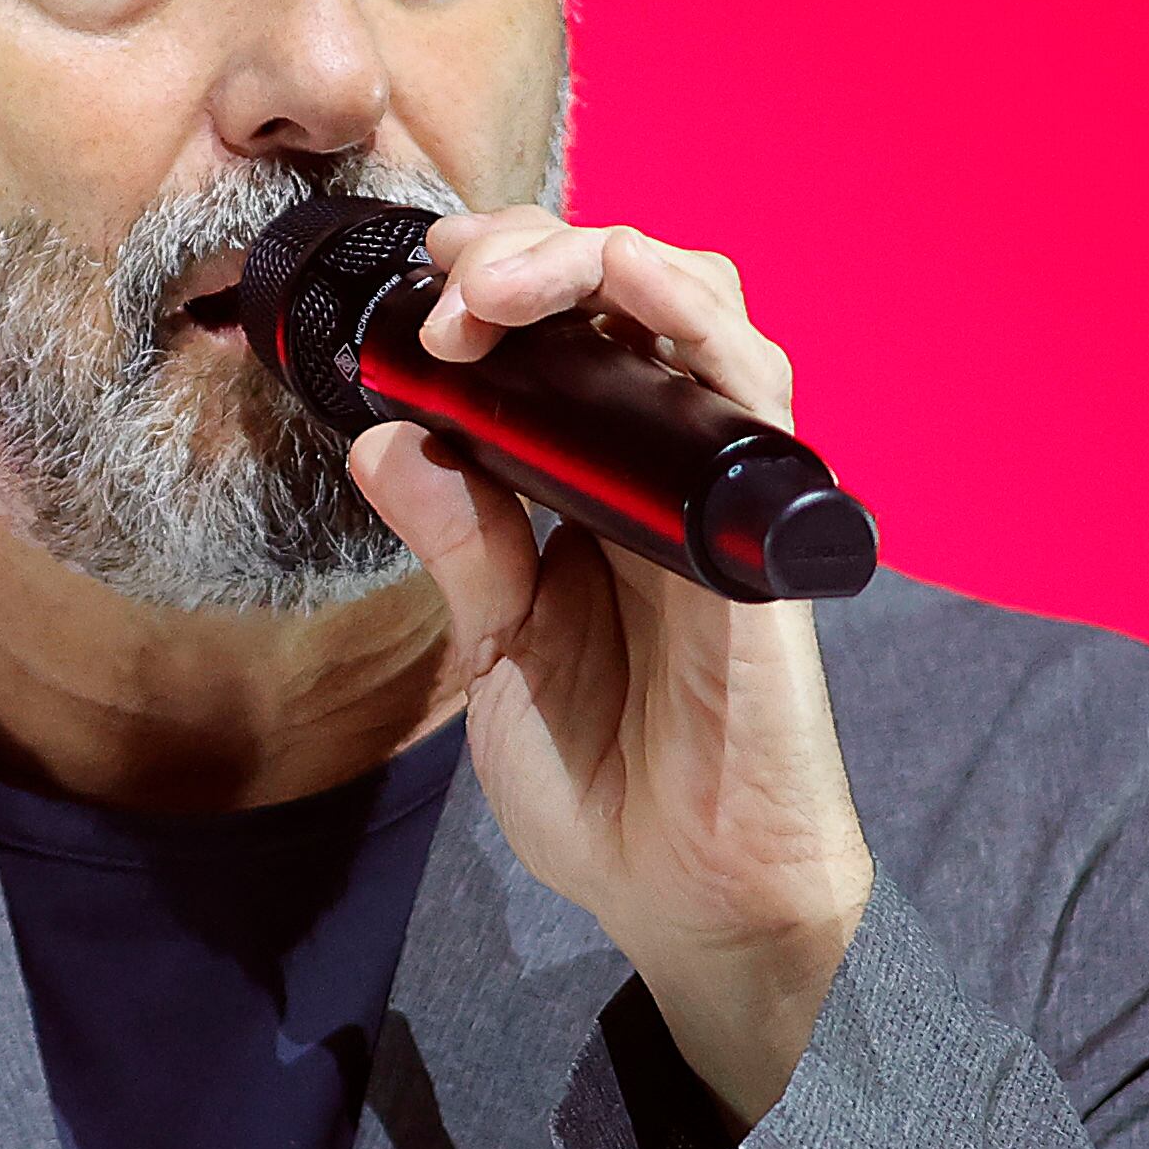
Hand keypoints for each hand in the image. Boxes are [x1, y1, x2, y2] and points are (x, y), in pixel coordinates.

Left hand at [347, 209, 873, 1129]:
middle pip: (628, 290)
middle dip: (527, 253)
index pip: (566, 335)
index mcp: (602, 485)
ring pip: (696, 302)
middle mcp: (669, 466)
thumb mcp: (497, 649)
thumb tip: (385, 436)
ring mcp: (722, 485)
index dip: (495, 290)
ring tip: (494, 288)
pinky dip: (688, 310)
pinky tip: (625, 280)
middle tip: (446, 280)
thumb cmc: (607, 778)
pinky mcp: (762, 524)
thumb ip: (457, 543)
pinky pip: (749, 383)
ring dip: (590, 260)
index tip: (417, 308)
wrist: (688, 894)